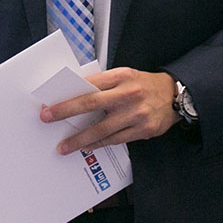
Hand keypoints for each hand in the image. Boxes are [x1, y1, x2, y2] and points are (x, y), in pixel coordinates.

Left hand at [40, 68, 178, 155]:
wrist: (174, 95)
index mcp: (121, 76)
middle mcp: (128, 94)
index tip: (51, 101)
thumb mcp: (125, 75)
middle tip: (47, 118)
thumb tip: (75, 93)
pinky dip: (98, 144)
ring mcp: (135, 114)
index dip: (69, 93)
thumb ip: (104, 83)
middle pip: (91, 103)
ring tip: (63, 146)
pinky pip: (115, 140)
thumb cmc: (143, 84)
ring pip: (101, 129)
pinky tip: (87, 147)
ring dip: (79, 139)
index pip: (89, 84)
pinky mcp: (143, 130)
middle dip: (65, 111)